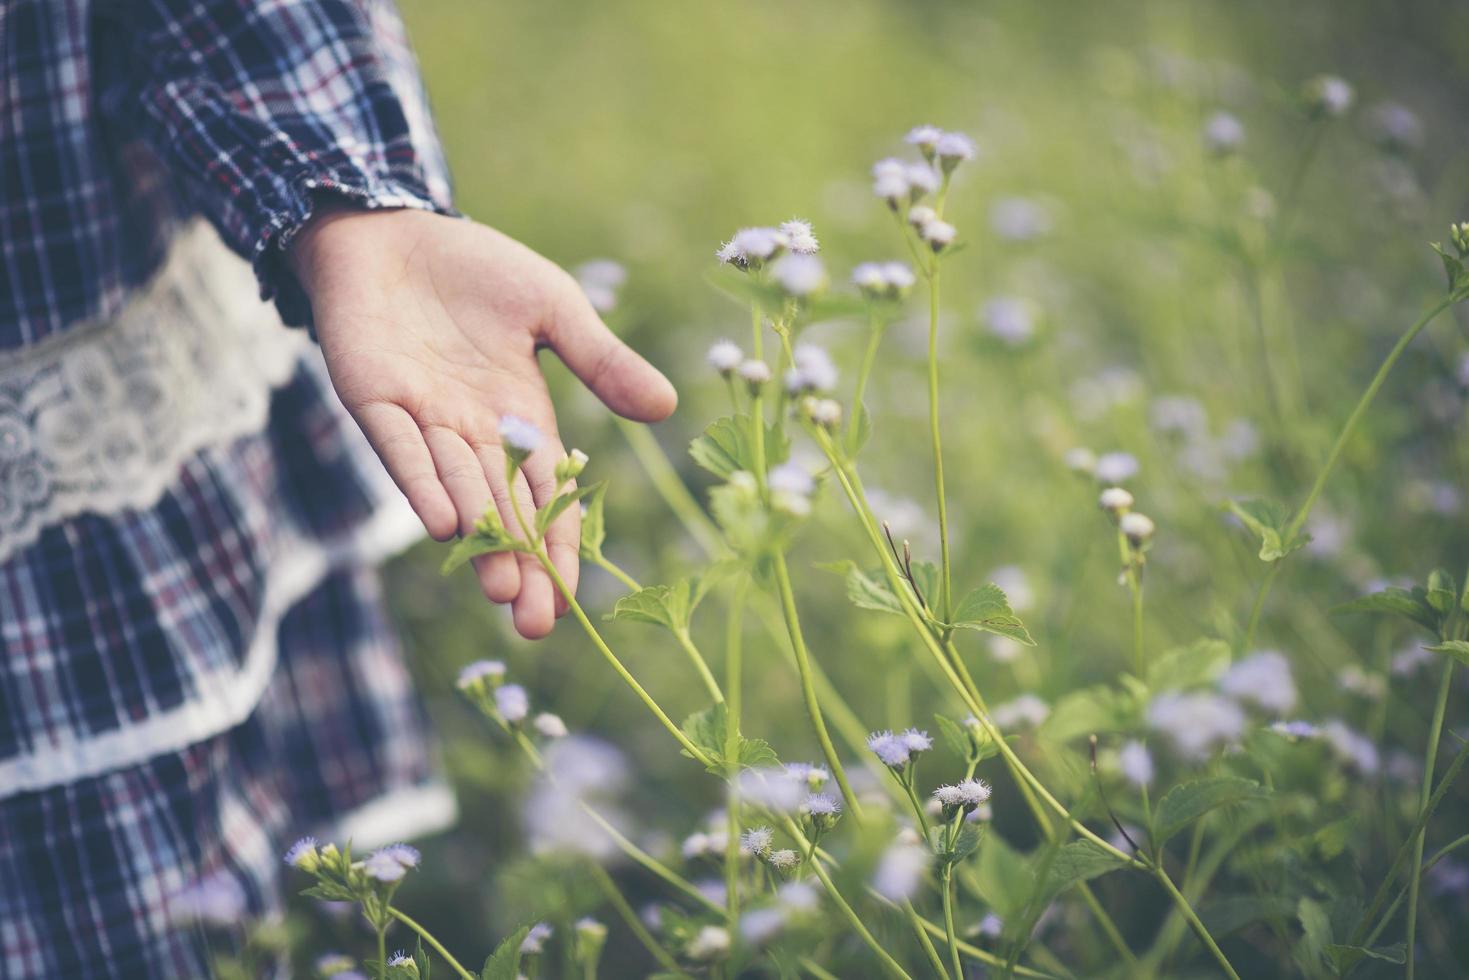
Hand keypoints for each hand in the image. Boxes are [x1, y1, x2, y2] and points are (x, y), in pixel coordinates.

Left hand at [290, 206, 676, 637]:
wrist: (390, 227)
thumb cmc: (475, 269)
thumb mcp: (554, 309)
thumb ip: (601, 361)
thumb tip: (668, 407)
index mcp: (519, 418)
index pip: (546, 498)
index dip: (557, 548)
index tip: (568, 602)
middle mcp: (472, 433)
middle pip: (502, 512)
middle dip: (518, 566)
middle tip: (532, 623)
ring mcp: (422, 419)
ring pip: (457, 489)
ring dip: (479, 538)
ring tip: (499, 587)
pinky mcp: (375, 399)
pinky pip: (401, 449)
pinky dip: (422, 483)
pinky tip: (443, 523)